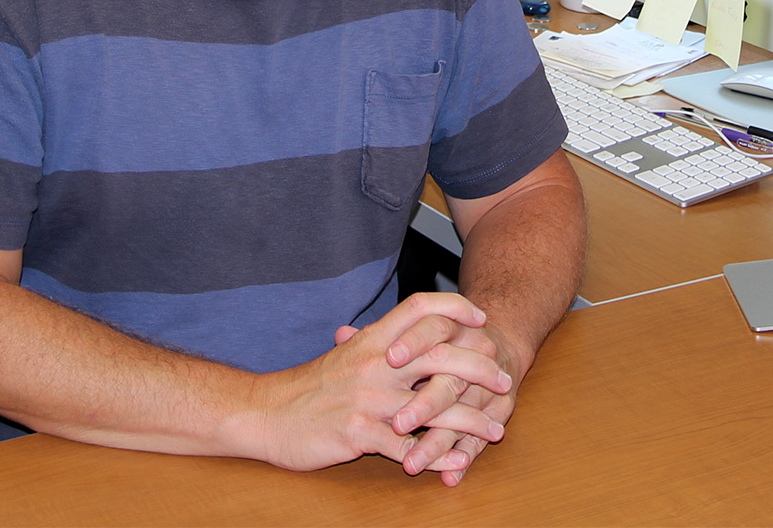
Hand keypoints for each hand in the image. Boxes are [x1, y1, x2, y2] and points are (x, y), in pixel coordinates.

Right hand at [257, 292, 508, 472]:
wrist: (267, 414)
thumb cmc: (311, 385)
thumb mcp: (347, 354)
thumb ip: (381, 343)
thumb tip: (410, 331)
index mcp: (373, 340)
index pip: (420, 309)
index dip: (455, 309)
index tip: (482, 319)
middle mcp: (376, 363)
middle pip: (440, 355)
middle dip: (480, 369)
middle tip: (504, 380)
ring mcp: (369, 399)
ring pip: (433, 407)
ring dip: (471, 421)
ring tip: (495, 430)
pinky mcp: (360, 434)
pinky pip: (410, 448)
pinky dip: (439, 457)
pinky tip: (459, 463)